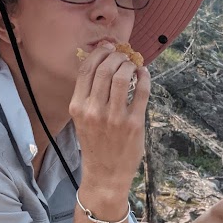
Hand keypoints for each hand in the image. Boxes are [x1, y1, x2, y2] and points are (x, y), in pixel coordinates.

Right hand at [69, 42, 149, 192]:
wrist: (105, 175)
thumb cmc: (95, 145)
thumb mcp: (82, 119)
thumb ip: (88, 95)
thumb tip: (102, 65)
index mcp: (78, 107)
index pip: (86, 70)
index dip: (98, 53)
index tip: (108, 48)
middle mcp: (94, 110)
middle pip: (105, 69)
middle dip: (116, 56)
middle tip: (123, 55)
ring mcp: (114, 117)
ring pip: (122, 77)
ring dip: (129, 65)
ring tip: (132, 64)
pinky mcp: (134, 124)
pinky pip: (141, 92)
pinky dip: (144, 78)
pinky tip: (144, 74)